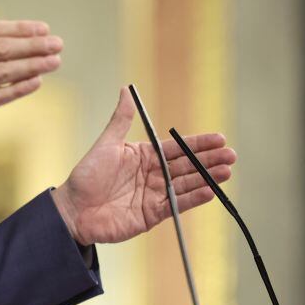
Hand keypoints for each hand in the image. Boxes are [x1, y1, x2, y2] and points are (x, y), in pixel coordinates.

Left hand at [51, 88, 235, 245]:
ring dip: (207, 178)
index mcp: (143, 156)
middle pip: (186, 165)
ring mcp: (154, 195)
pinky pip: (176, 205)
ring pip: (186, 184)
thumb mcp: (106, 144)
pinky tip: (210, 191)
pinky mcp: (152, 215)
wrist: (73, 209)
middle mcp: (152, 174)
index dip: (198, 143)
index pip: (176, 147)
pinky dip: (193, 198)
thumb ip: (121, 119)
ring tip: (226, 171)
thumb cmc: (86, 175)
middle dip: (209, 160)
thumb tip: (126, 89)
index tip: (219, 138)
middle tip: (231, 155)